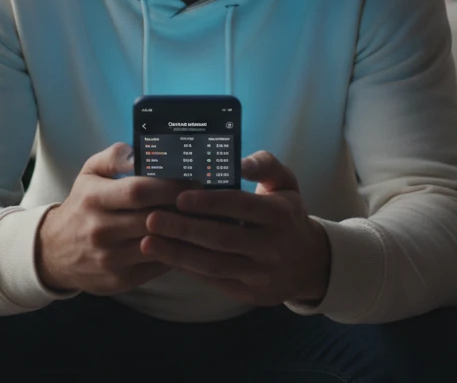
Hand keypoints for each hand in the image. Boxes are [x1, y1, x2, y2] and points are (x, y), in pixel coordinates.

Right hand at [36, 142, 196, 295]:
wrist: (54, 252)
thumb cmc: (82, 205)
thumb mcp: (89, 174)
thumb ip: (115, 157)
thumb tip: (142, 151)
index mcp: (93, 199)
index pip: (138, 191)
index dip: (170, 185)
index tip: (193, 181)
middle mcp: (99, 230)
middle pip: (153, 219)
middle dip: (183, 209)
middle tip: (205, 200)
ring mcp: (110, 259)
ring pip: (159, 245)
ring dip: (184, 232)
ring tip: (201, 219)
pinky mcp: (120, 280)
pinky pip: (157, 266)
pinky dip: (176, 253)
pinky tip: (187, 241)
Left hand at [140, 150, 330, 306]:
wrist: (309, 263)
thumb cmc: (286, 214)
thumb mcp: (285, 184)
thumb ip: (265, 165)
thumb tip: (241, 162)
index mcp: (279, 213)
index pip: (242, 206)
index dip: (210, 202)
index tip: (179, 196)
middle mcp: (272, 246)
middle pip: (223, 238)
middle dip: (185, 229)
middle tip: (152, 219)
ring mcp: (262, 273)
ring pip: (215, 265)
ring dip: (178, 254)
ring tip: (147, 242)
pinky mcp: (251, 294)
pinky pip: (214, 282)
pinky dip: (188, 270)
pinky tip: (165, 257)